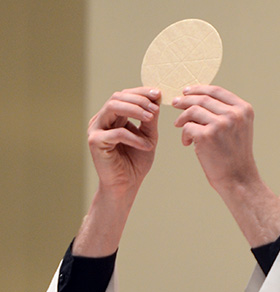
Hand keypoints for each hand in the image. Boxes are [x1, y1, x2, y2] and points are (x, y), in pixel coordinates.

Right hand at [73, 88, 160, 256]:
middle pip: (117, 97)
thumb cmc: (135, 163)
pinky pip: (116, 133)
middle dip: (139, 99)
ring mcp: (96, 130)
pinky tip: (147, 146)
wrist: (126, 186)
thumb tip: (156, 99)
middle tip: (156, 108)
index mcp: (113, 117)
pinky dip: (134, 137)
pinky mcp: (95, 142)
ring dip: (135, 110)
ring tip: (151, 118)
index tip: (159, 94)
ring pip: (112, 107)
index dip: (141, 92)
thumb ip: (150, 120)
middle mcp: (102, 120)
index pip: (125, 95)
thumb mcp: (148, 137)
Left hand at [172, 86, 258, 194]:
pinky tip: (187, 143)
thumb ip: (226, 113)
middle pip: (202, 99)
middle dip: (185, 100)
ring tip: (178, 125)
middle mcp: (234, 114)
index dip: (199, 89)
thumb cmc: (234, 156)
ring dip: (182, 118)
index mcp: (243, 109)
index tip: (187, 92)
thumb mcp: (238, 129)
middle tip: (175, 103)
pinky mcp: (207, 136)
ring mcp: (221, 124)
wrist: (238, 179)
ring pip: (192, 111)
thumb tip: (200, 98)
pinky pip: (188, 127)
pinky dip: (184, 134)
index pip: (217, 91)